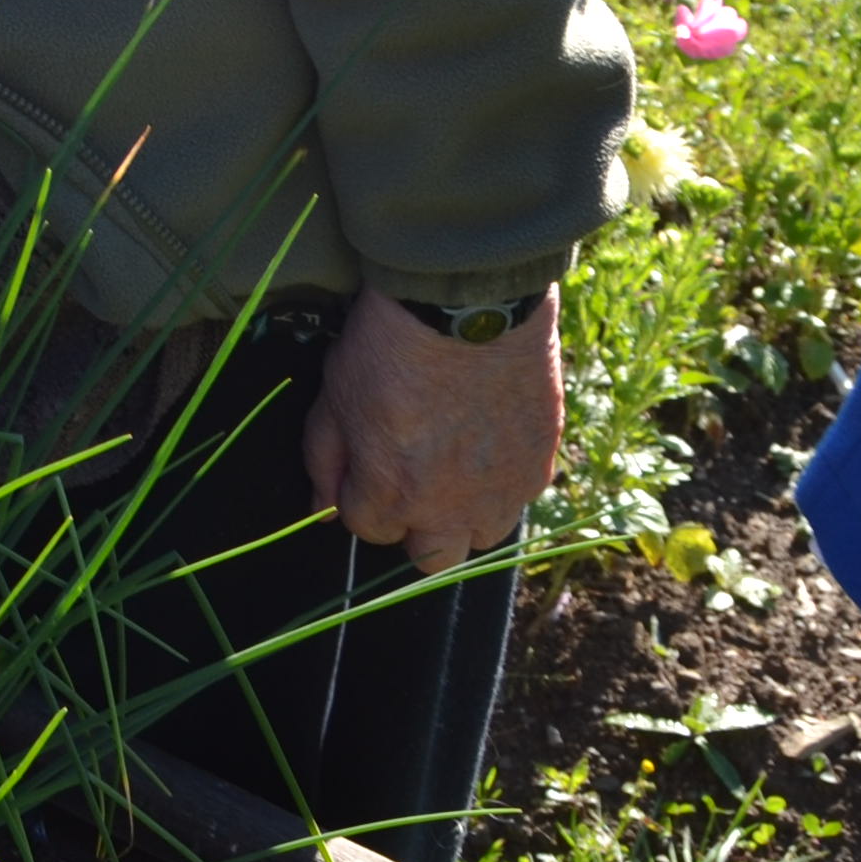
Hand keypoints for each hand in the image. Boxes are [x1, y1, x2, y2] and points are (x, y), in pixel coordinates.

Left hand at [299, 293, 562, 573]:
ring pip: (480, 535)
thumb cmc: (390, 344)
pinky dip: (501, 482)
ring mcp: (501, 491)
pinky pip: (518, 496)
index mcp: (392, 493)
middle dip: (414, 527)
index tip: (368, 463)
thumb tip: (320, 510)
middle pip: (430, 557)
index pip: (368, 529)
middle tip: (410, 479)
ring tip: (453, 465)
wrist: (471, 303)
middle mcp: (450, 508)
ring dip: (462, 514)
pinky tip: (488, 442)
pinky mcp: (540, 465)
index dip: (362, 496)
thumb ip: (324, 461)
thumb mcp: (334, 396)